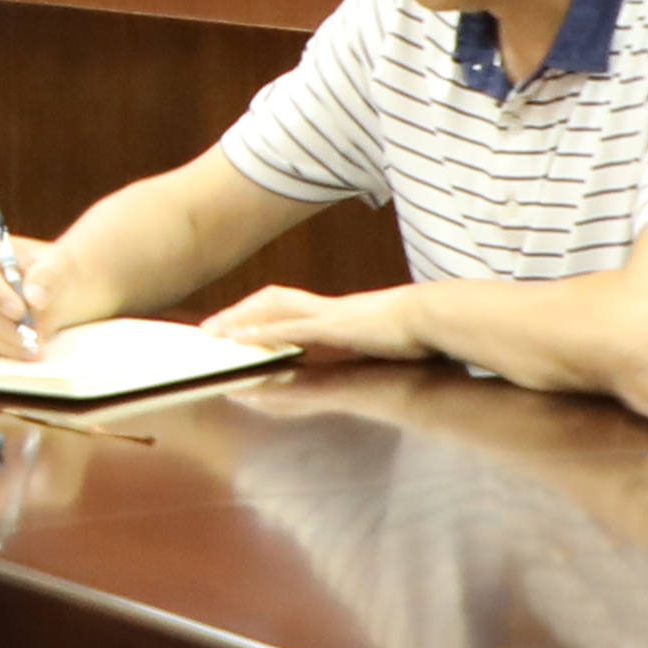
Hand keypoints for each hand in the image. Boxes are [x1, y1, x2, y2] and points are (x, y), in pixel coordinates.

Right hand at [0, 229, 64, 359]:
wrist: (50, 291)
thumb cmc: (51, 272)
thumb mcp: (57, 265)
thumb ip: (47, 276)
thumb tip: (35, 298)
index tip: (19, 312)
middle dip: (3, 325)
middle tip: (33, 338)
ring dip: (5, 341)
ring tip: (35, 348)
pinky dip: (2, 349)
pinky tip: (25, 351)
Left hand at [203, 282, 427, 359]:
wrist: (437, 317)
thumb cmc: (417, 327)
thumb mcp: (382, 334)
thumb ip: (364, 339)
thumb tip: (358, 345)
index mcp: (337, 311)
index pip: (289, 306)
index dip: (260, 314)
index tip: (235, 326)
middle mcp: (327, 308)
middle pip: (272, 302)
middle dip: (240, 313)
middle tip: (209, 329)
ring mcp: (330, 315)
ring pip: (274, 312)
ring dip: (242, 321)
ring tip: (215, 334)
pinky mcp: (336, 327)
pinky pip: (291, 329)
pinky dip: (265, 333)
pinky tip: (244, 340)